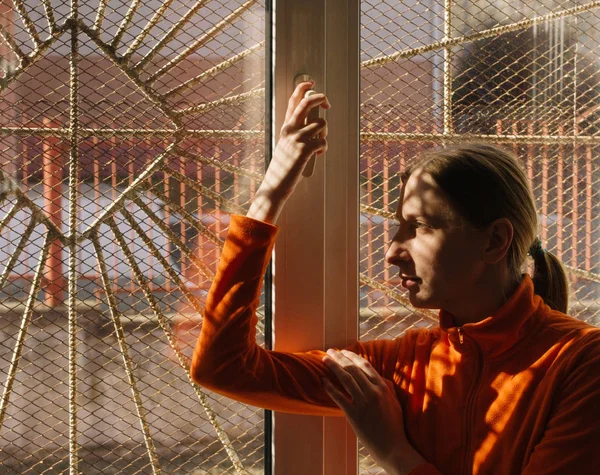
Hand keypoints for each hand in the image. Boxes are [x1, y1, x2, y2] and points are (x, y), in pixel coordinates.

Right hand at [247, 81, 329, 222]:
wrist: (276, 184)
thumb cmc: (284, 166)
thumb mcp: (286, 144)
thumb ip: (296, 132)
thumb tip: (315, 123)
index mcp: (285, 127)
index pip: (292, 101)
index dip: (302, 88)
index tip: (311, 83)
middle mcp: (290, 129)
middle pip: (307, 103)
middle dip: (320, 98)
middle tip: (327, 103)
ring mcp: (297, 139)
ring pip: (321, 123)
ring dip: (325, 133)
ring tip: (319, 144)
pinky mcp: (305, 150)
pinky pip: (323, 141)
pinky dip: (324, 148)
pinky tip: (318, 154)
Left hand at [322, 349, 426, 474]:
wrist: (392, 446)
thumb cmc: (394, 425)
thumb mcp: (395, 401)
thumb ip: (387, 387)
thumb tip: (379, 376)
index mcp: (382, 387)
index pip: (365, 365)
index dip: (353, 356)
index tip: (344, 351)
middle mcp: (372, 391)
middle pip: (353, 369)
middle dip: (340, 357)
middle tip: (330, 350)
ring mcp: (362, 402)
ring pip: (345, 378)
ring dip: (333, 366)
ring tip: (324, 359)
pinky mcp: (353, 414)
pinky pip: (339, 396)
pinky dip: (329, 387)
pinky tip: (322, 380)